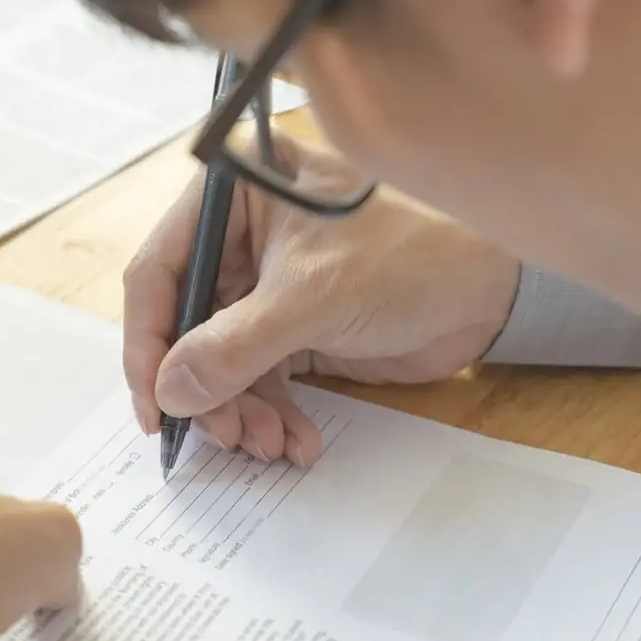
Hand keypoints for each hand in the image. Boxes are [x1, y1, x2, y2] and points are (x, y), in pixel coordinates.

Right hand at [124, 133, 519, 467]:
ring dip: (239, 409)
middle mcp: (241, 238)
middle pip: (186, 325)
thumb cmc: (410, 253)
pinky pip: (260, 377)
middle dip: (203, 388)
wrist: (493, 285)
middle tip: (223, 435)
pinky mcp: (294, 326)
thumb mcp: (312, 297)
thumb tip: (169, 392)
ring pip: (221, 359)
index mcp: (232, 197)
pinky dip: (271, 413)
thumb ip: (233, 346)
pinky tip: (293, 442)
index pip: (160, 270)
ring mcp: (267, 286)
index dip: (147, 342)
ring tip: (266, 443)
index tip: (154, 406)